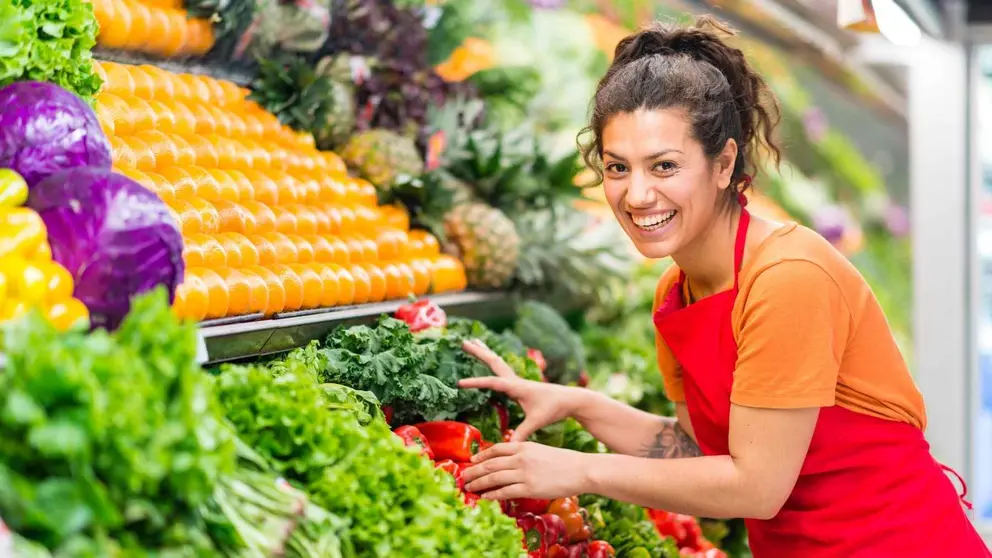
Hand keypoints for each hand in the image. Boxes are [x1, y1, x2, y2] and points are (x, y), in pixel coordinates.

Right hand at [459, 339, 584, 440]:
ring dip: (485, 352)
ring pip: (498, 363)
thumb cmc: (554, 409)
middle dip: (479, 353)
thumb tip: (509, 446)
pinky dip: (493, 362)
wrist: (570, 399)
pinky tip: (490, 361)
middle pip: (494, 362)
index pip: (492, 383)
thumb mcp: (537, 421)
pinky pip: (502, 370)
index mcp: (517, 387)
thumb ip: (522, 433)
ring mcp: (517, 381)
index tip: (460, 383)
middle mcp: (516, 380)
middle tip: (464, 342)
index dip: (476, 383)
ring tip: (474, 341)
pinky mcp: (520, 384)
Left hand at [461, 442, 590, 500]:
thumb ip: (524, 454)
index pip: (496, 449)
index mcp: (523, 446)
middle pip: (490, 464)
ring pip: (493, 478)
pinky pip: (504, 492)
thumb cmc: (563, 461)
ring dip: (478, 483)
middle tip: (463, 477)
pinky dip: (492, 495)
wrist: (580, 469)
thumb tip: (509, 462)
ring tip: (469, 488)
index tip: (472, 461)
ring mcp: (524, 473)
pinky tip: (485, 497)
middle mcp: (521, 458)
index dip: (481, 455)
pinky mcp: (529, 488)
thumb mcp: (540, 450)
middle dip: (474, 471)